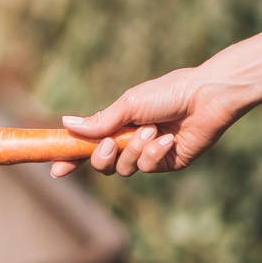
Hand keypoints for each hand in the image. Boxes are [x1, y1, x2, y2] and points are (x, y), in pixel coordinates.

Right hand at [50, 67, 247, 177]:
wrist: (205, 96)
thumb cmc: (167, 93)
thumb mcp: (128, 104)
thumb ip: (99, 121)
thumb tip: (66, 124)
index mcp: (117, 124)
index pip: (88, 145)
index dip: (71, 157)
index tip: (55, 169)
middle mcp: (129, 141)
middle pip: (102, 163)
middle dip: (101, 157)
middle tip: (109, 144)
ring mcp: (147, 154)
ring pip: (124, 168)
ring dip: (134, 150)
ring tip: (151, 131)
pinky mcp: (166, 163)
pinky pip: (147, 168)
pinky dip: (153, 153)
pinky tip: (167, 138)